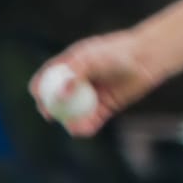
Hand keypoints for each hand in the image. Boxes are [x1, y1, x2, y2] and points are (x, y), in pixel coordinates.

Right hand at [29, 31, 163, 137]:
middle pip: (57, 100)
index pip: (47, 78)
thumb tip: (59, 95)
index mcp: (69, 66)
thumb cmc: (116, 53)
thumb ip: (74, 75)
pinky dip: (85, 126)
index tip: (38, 97)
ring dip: (68, 121)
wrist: (144, 59)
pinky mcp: (106, 107)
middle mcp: (78, 82)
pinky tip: (83, 129)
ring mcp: (91, 96)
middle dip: (51, 110)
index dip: (40, 88)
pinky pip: (92, 120)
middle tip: (50, 116)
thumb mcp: (91, 59)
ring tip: (71, 125)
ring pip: (74, 112)